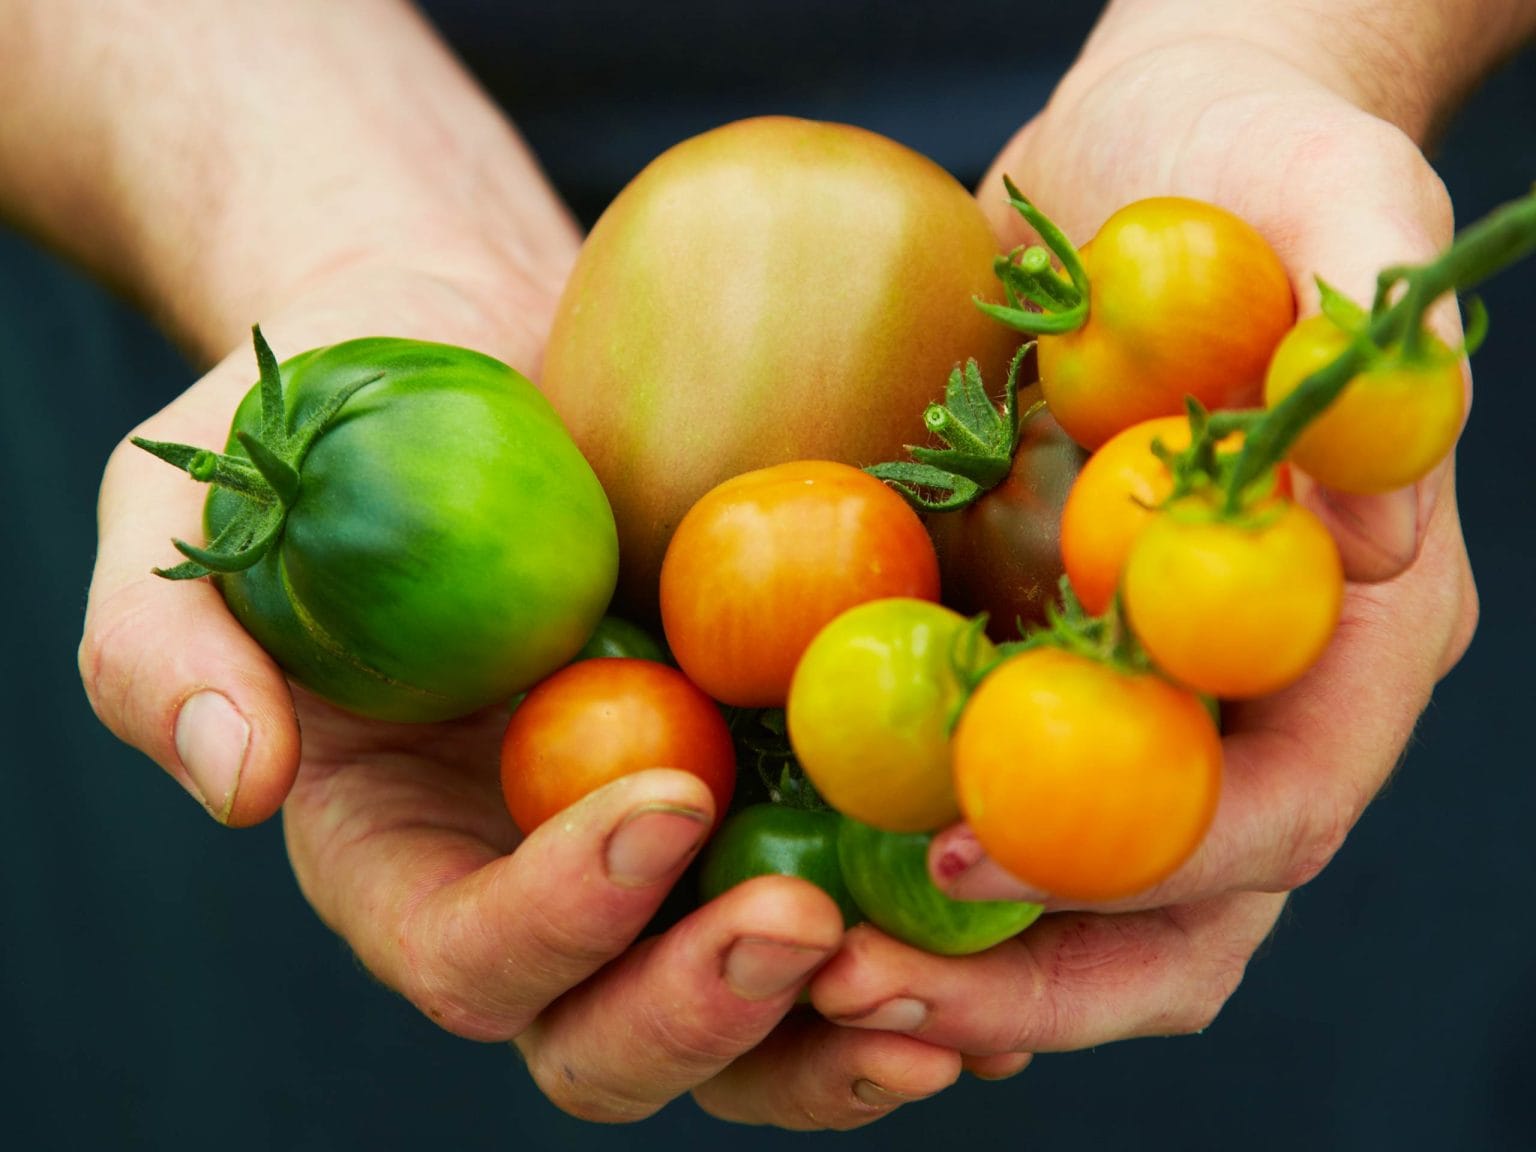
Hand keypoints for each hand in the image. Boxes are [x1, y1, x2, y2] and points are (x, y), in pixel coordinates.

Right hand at [77, 249, 988, 1126]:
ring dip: (841, 1032)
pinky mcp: (768, 785)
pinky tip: (1005, 934)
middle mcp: (536, 886)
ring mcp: (667, 853)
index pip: (468, 954)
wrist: (470, 342)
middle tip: (813, 929)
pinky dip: (915, 947)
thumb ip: (169, 656)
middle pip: (612, 1038)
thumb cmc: (317, 424)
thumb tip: (243, 783)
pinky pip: (843, 911)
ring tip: (955, 1003)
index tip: (663, 801)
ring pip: (747, 1023)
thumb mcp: (184, 518)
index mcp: (399, 858)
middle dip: (711, 1011)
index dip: (558, 916)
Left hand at [807, 19, 1480, 1061]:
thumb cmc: (1258, 162)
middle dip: (1032, 982)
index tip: (969, 853)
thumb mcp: (1334, 199)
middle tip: (858, 990)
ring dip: (952, 964)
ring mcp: (1142, 701)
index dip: (1149, 863)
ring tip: (802, 967)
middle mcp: (1258, 701)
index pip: (1285, 807)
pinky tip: (787, 870)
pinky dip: (896, 865)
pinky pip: (976, 804)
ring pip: (1076, 904)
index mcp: (1357, 632)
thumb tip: (1359, 539)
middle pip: (1179, 916)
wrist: (1152, 163)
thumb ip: (1370, 342)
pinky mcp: (1038, 668)